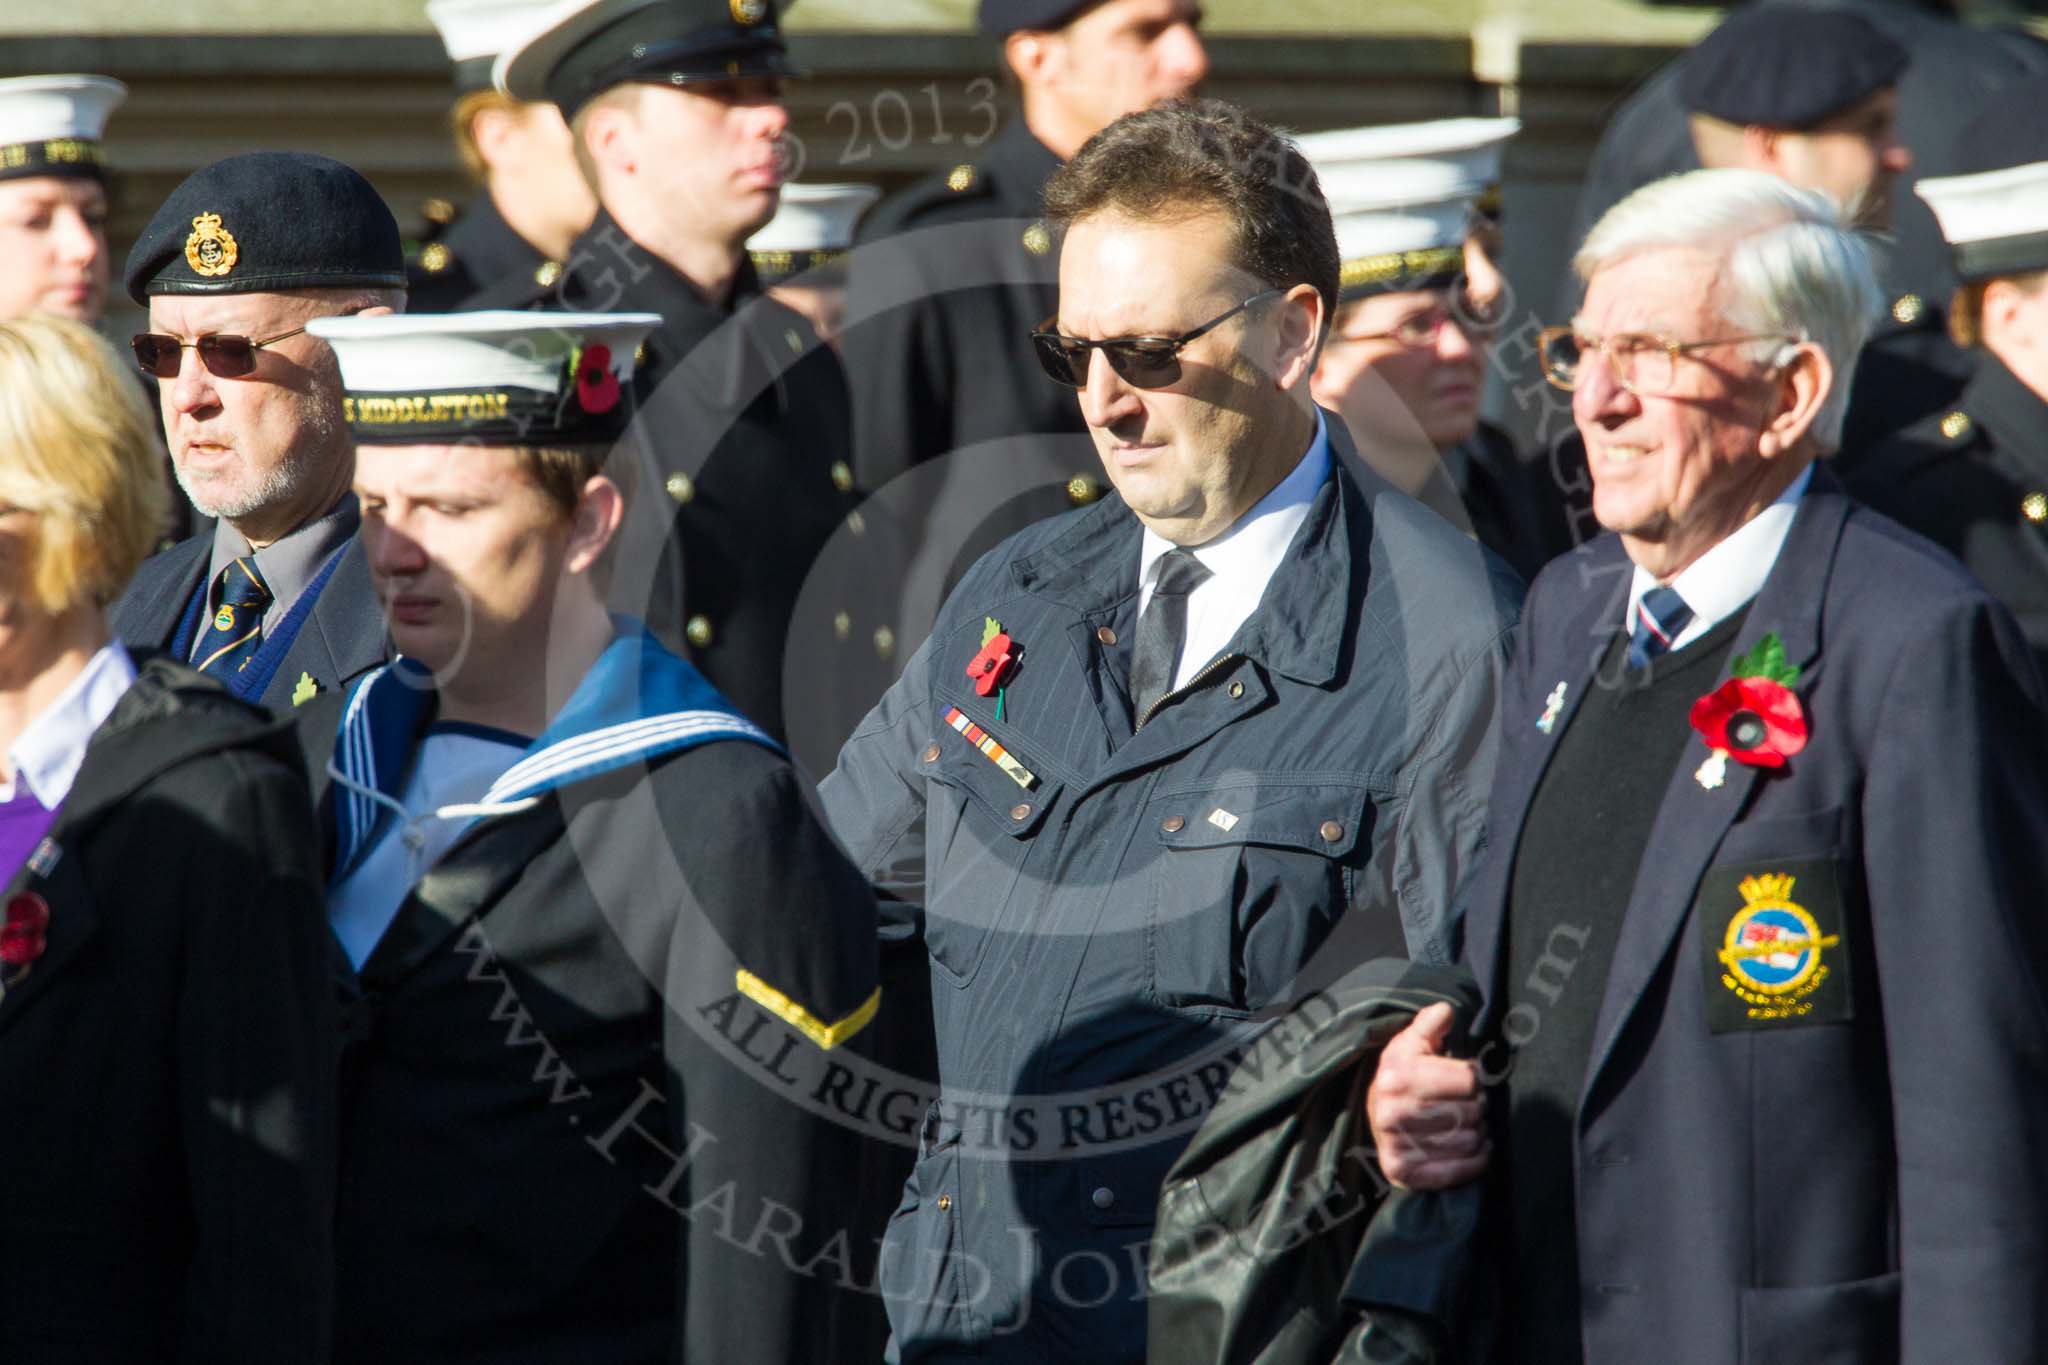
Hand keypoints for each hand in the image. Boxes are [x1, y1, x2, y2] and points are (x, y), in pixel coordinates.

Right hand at [1366, 1002, 1488, 1190]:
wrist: (1374, 1116)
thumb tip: (1446, 1011)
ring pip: (1470, 1141)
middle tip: (1473, 1104)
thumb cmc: (1401, 1076)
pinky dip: (1476, 1160)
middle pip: (1472, 1112)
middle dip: (1479, 1106)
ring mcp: (1396, 1146)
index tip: (1470, 1080)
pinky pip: (1459, 1170)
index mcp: (1398, 1077)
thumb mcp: (1411, 1043)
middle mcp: (1393, 1113)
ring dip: (1480, 1133)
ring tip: (1471, 1124)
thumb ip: (1430, 1024)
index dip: (1476, 1079)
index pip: (1469, 1080)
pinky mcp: (1402, 1173)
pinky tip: (1475, 1147)